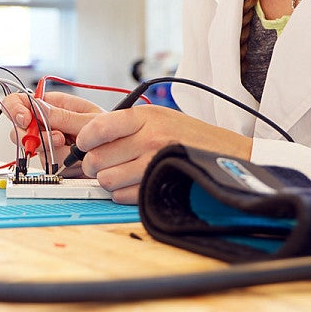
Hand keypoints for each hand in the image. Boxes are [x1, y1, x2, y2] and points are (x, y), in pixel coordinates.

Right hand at [1, 91, 102, 171]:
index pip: (21, 101)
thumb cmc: (112, 132)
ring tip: (72, 148)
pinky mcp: (52, 161)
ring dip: (52, 150)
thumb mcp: (91, 121)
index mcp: (55, 105)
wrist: (123, 158)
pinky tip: (74, 160)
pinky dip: (59, 164)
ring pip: (31, 149)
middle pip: (19, 128)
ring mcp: (48, 144)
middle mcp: (47, 123)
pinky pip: (45, 164)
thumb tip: (38, 108)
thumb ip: (64, 116)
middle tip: (56, 139)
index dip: (15, 109)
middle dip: (32, 136)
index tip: (25, 119)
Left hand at [75, 105, 251, 203]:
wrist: (226, 154)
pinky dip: (122, 193)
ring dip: (108, 179)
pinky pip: (122, 195)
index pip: (97, 128)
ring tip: (121, 172)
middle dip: (93, 163)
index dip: (84, 139)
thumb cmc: (187, 135)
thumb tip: (85, 135)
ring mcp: (155, 164)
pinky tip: (133, 183)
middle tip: (102, 162)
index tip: (84, 144)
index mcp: (145, 116)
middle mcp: (150, 138)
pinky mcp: (160, 185)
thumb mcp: (158, 116)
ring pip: (106, 179)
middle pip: (96, 157)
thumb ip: (123, 123)